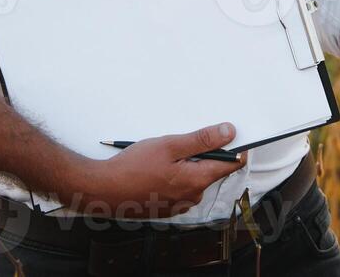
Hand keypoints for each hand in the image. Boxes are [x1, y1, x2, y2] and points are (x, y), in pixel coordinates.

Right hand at [80, 122, 248, 217]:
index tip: (229, 135)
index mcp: (197, 181)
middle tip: (179, 143)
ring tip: (163, 157)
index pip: (232, 165)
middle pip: (211, 170)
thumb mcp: (170, 145)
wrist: (104, 190)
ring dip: (186, 165)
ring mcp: (179, 205)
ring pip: (194, 178)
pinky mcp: (167, 208)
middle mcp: (192, 197)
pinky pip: (180, 188)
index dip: (234, 148)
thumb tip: (229, 132)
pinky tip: (156, 170)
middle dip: (202, 154)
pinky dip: (174, 176)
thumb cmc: (133, 167)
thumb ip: (202, 140)